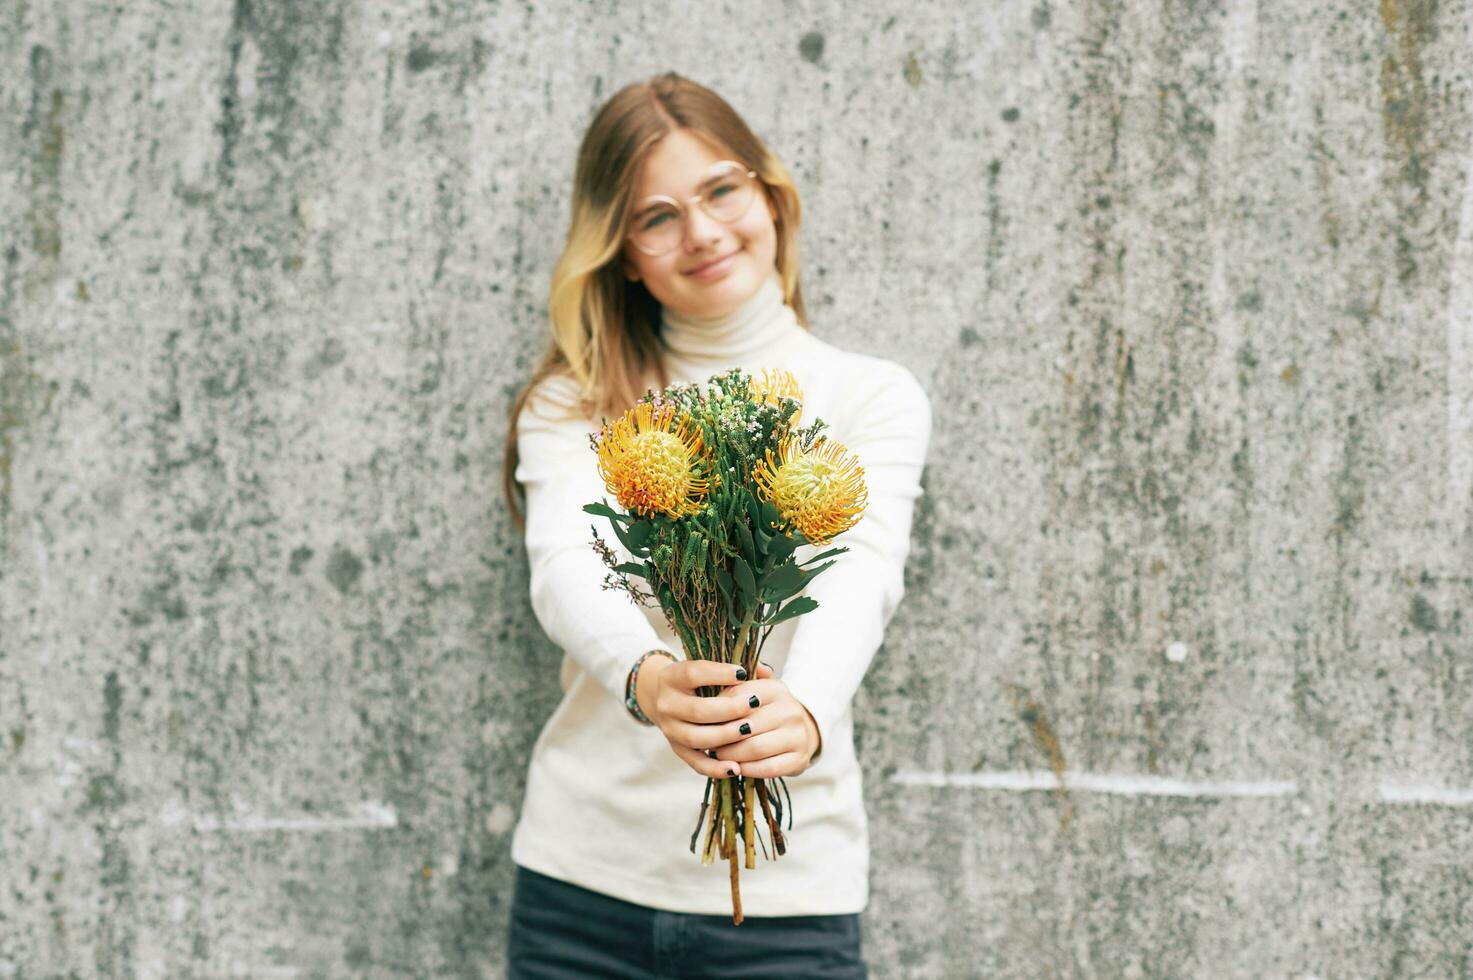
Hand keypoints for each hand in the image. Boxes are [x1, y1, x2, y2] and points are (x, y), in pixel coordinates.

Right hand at [639, 659, 787, 779]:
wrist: (669, 700)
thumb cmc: (698, 682)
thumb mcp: (709, 668)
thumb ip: (737, 667)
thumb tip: (765, 672)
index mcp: (672, 677)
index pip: (693, 673)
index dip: (718, 673)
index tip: (743, 673)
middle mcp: (666, 704)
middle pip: (696, 710)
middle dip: (728, 709)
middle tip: (753, 704)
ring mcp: (670, 730)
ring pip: (696, 738)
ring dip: (724, 736)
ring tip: (749, 730)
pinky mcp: (678, 750)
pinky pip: (696, 763)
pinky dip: (716, 768)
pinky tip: (736, 767)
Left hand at [709, 675, 821, 778]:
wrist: (801, 732)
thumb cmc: (767, 713)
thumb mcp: (754, 695)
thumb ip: (733, 692)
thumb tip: (709, 697)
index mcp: (776, 689)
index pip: (740, 697)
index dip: (718, 710)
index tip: (704, 720)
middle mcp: (790, 710)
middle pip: (746, 725)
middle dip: (722, 737)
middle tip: (707, 742)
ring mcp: (798, 735)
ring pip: (755, 748)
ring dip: (732, 755)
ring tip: (718, 754)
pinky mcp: (799, 759)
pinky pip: (767, 768)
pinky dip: (747, 769)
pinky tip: (735, 767)